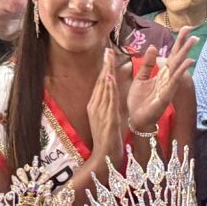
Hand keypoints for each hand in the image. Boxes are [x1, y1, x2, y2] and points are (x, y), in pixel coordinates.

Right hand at [87, 49, 124, 163]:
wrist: (103, 156)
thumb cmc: (107, 138)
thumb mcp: (106, 117)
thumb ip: (108, 103)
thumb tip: (111, 90)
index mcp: (95, 105)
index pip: (101, 83)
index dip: (104, 67)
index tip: (108, 53)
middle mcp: (96, 106)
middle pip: (101, 82)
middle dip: (105, 65)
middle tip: (107, 49)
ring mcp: (100, 112)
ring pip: (104, 89)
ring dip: (106, 72)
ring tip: (109, 58)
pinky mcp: (108, 119)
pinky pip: (108, 101)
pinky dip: (108, 89)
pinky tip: (109, 79)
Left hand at [124, 27, 198, 131]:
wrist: (136, 117)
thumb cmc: (139, 99)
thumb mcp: (141, 78)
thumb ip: (148, 63)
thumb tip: (154, 46)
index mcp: (161, 73)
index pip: (172, 55)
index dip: (178, 43)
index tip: (186, 30)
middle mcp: (168, 78)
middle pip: (178, 59)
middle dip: (185, 46)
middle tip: (194, 33)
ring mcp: (168, 86)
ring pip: (178, 67)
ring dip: (186, 55)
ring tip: (193, 42)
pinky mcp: (166, 95)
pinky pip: (174, 81)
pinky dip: (181, 71)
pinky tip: (188, 62)